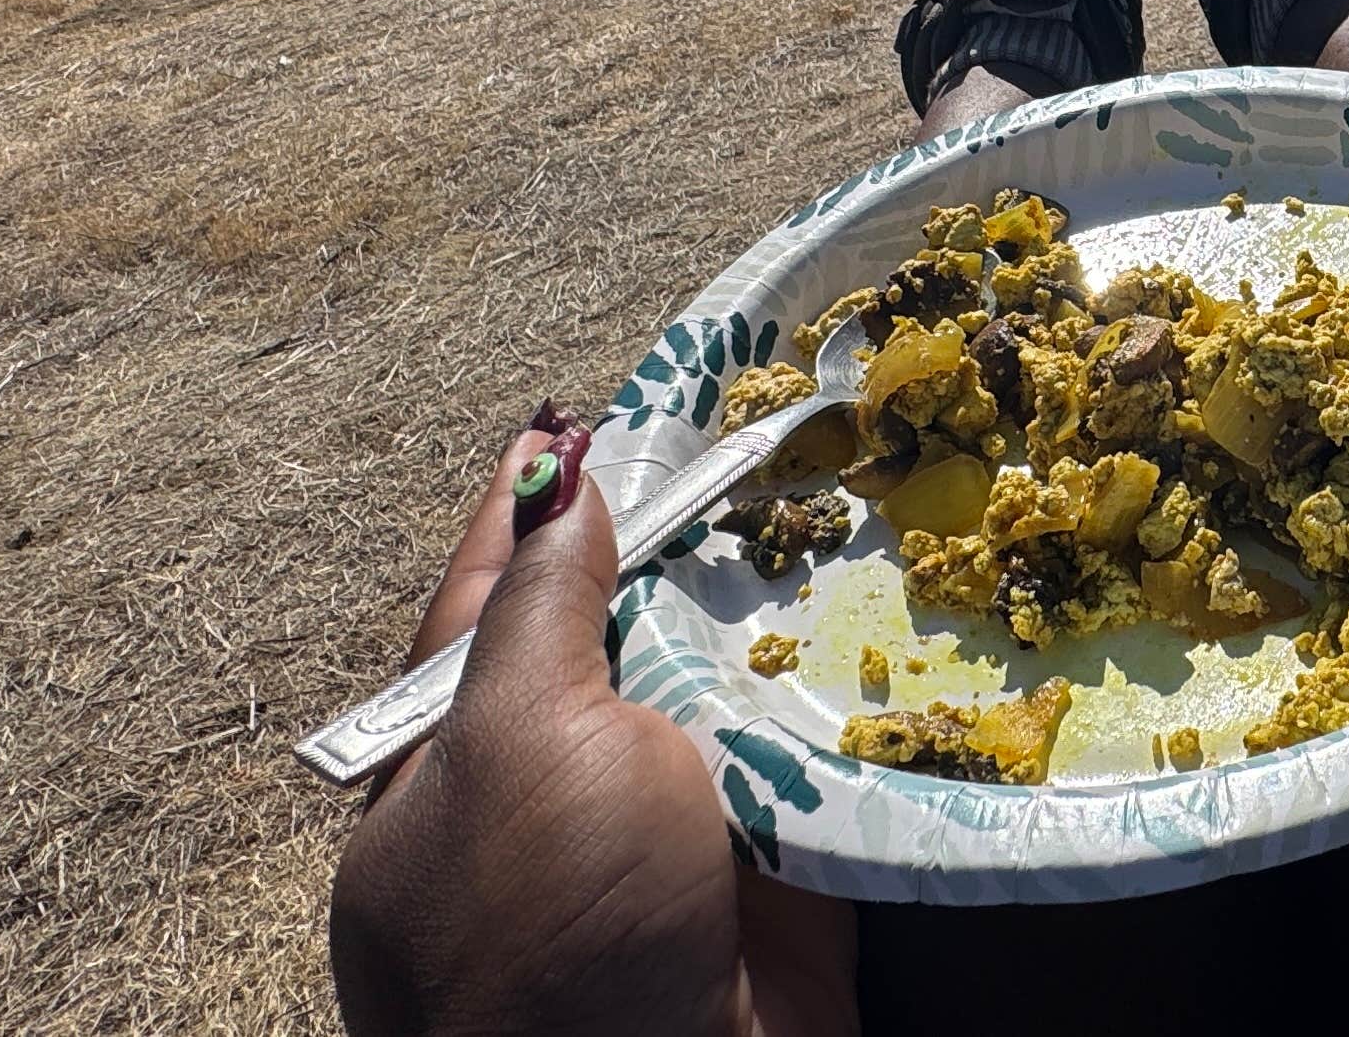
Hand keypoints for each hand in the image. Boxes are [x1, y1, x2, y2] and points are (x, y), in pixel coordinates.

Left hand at [330, 427, 857, 1036]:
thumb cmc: (547, 931)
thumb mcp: (516, 739)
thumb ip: (541, 608)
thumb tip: (554, 486)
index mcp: (452, 765)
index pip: (488, 600)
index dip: (536, 507)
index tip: (580, 417)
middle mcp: (556, 798)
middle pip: (620, 639)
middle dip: (679, 548)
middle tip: (741, 435)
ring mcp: (667, 845)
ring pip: (726, 695)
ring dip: (778, 617)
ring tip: (834, 496)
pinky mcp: (779, 883)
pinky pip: (817, 770)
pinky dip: (852, 705)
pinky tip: (896, 617)